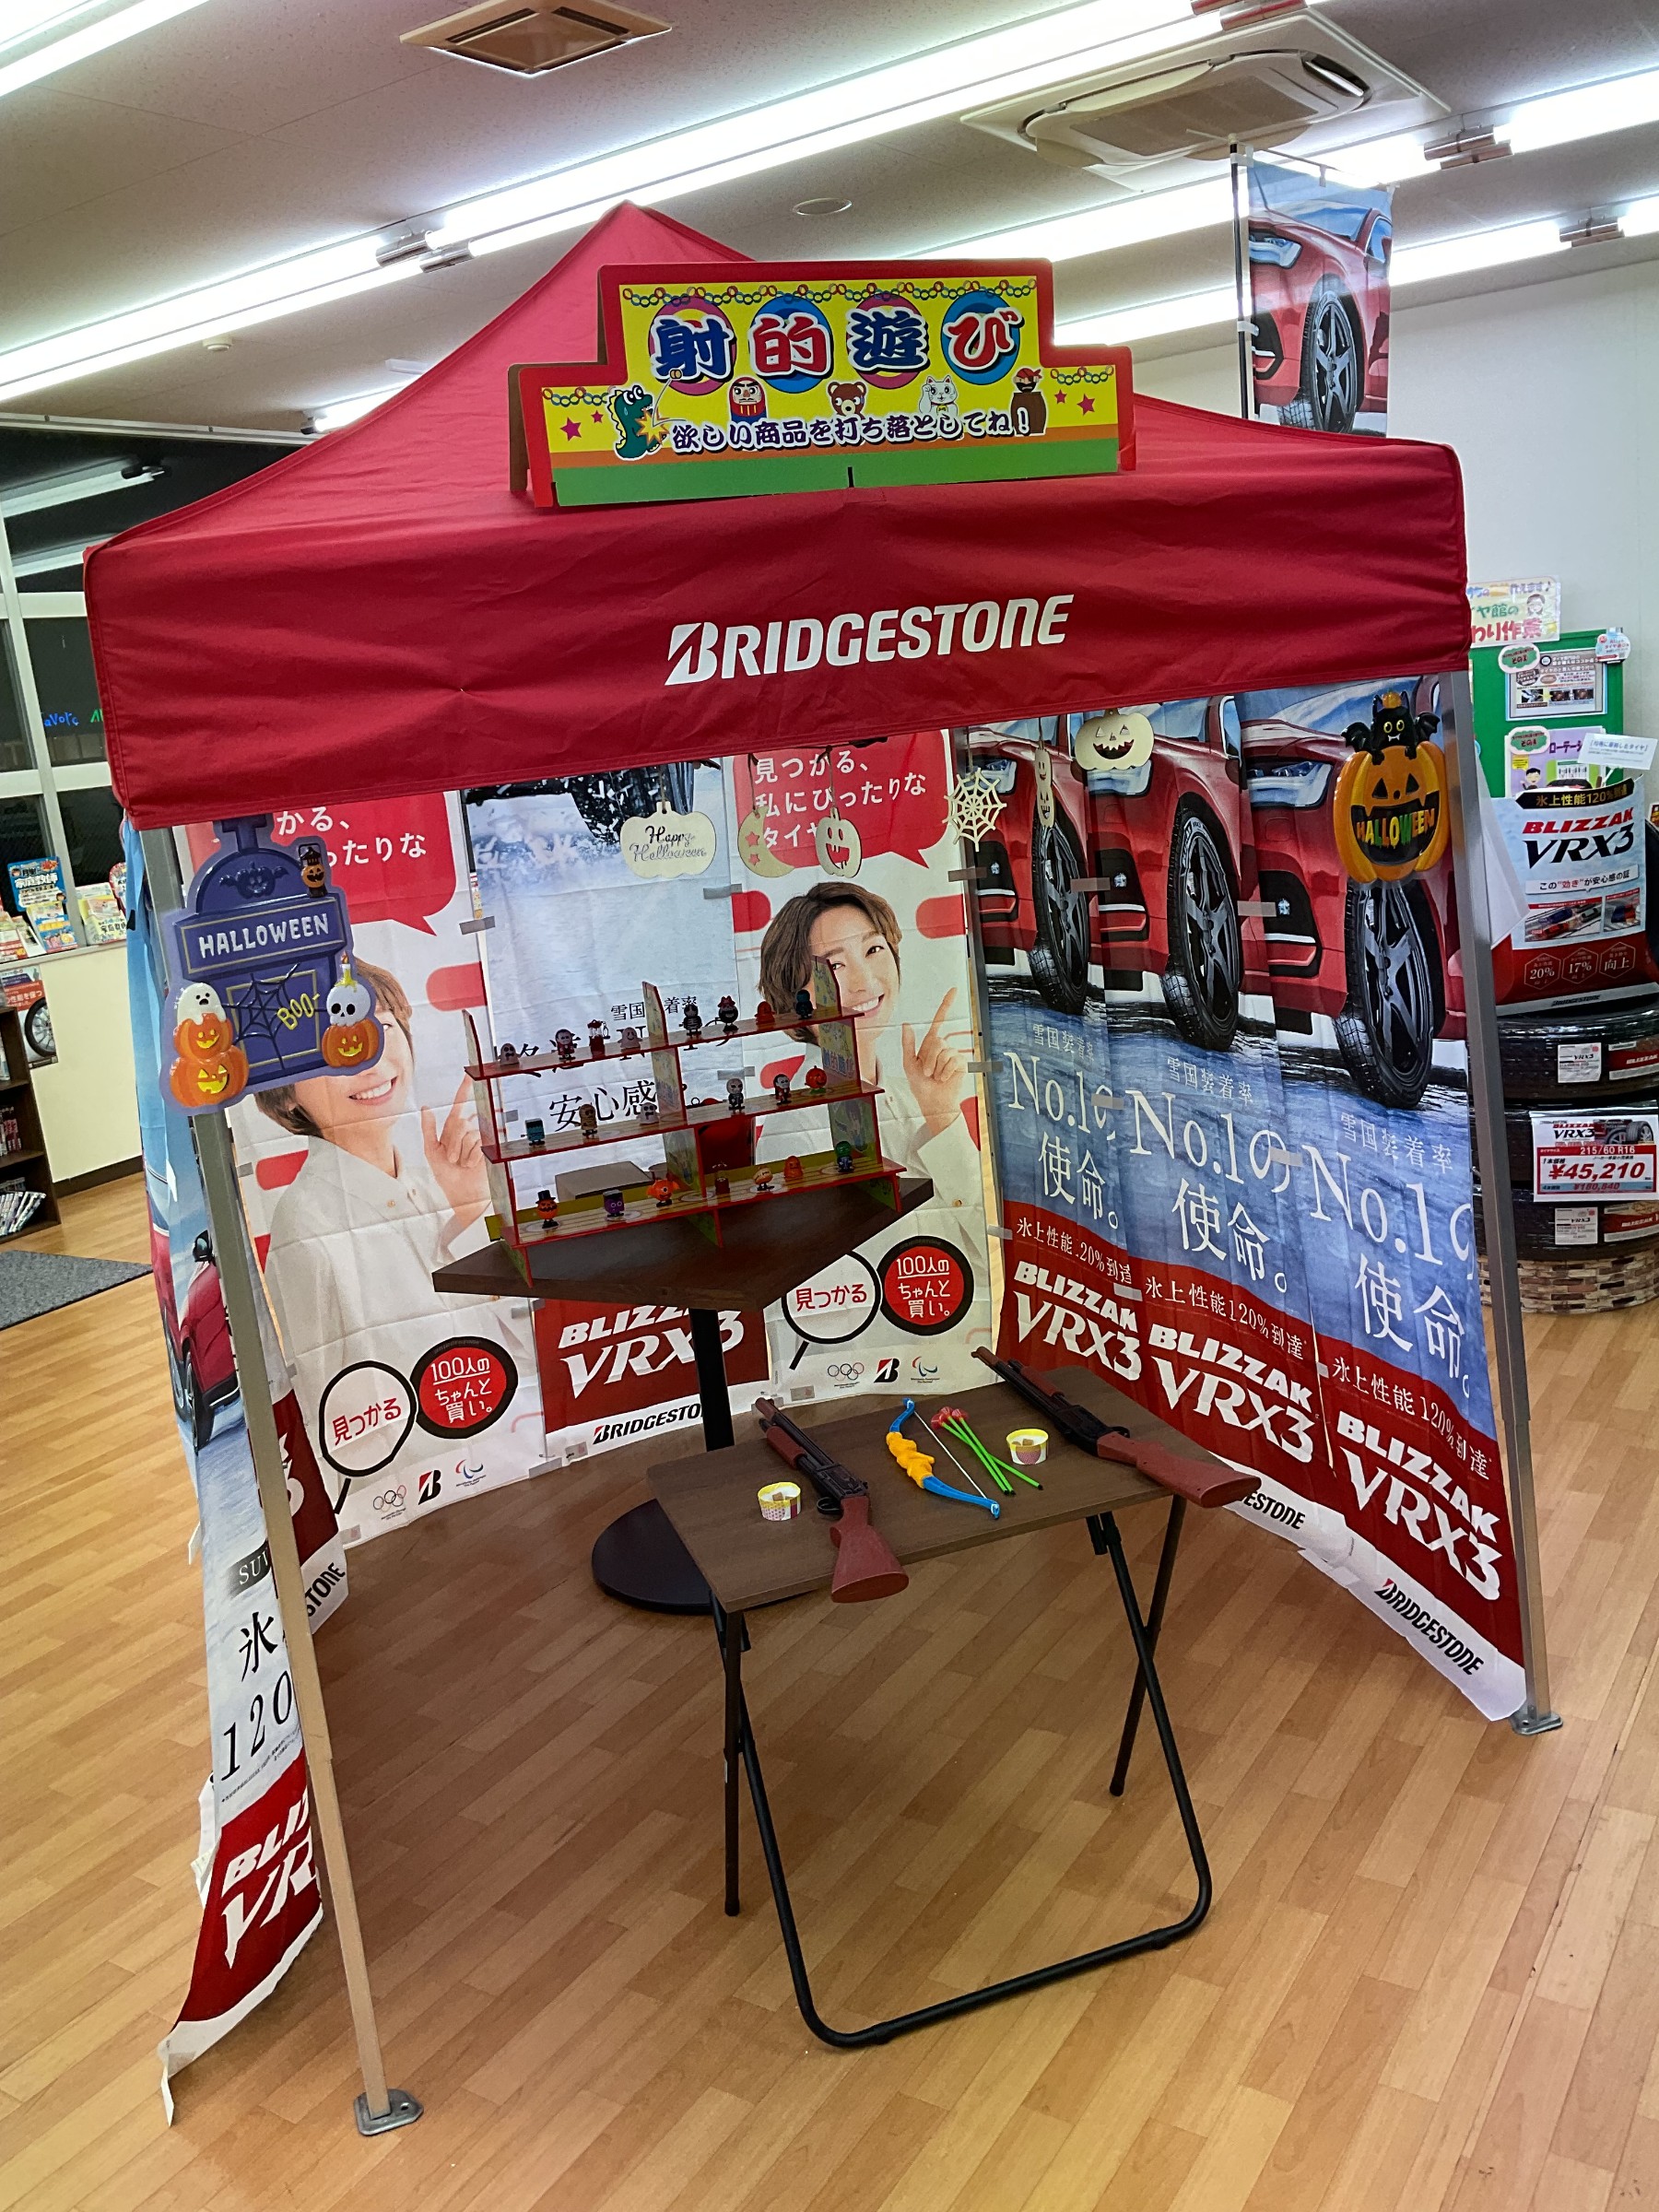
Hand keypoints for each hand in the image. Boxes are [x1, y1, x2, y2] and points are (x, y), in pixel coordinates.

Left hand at [421, 1075, 487, 1218]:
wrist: (461, 1194)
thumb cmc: (446, 1175)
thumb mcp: (431, 1151)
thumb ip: (428, 1128)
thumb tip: (426, 1108)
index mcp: (451, 1130)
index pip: (458, 1106)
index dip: (463, 1091)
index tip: (469, 1076)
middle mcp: (466, 1132)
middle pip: (460, 1122)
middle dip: (452, 1143)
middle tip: (451, 1159)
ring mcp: (477, 1140)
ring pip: (468, 1134)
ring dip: (461, 1153)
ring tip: (461, 1164)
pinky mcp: (487, 1149)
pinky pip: (477, 1144)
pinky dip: (470, 1157)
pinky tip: (471, 1165)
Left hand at [902, 988, 967, 1140]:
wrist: (933, 1102)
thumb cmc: (920, 1086)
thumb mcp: (908, 1063)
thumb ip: (908, 1044)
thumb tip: (906, 1024)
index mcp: (929, 1044)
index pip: (939, 1021)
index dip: (946, 1005)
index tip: (954, 990)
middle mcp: (942, 1047)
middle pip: (935, 1040)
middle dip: (928, 1059)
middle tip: (927, 1073)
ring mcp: (952, 1055)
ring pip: (942, 1051)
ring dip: (935, 1067)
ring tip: (935, 1077)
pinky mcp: (960, 1063)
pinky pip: (951, 1060)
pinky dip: (944, 1072)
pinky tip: (944, 1079)